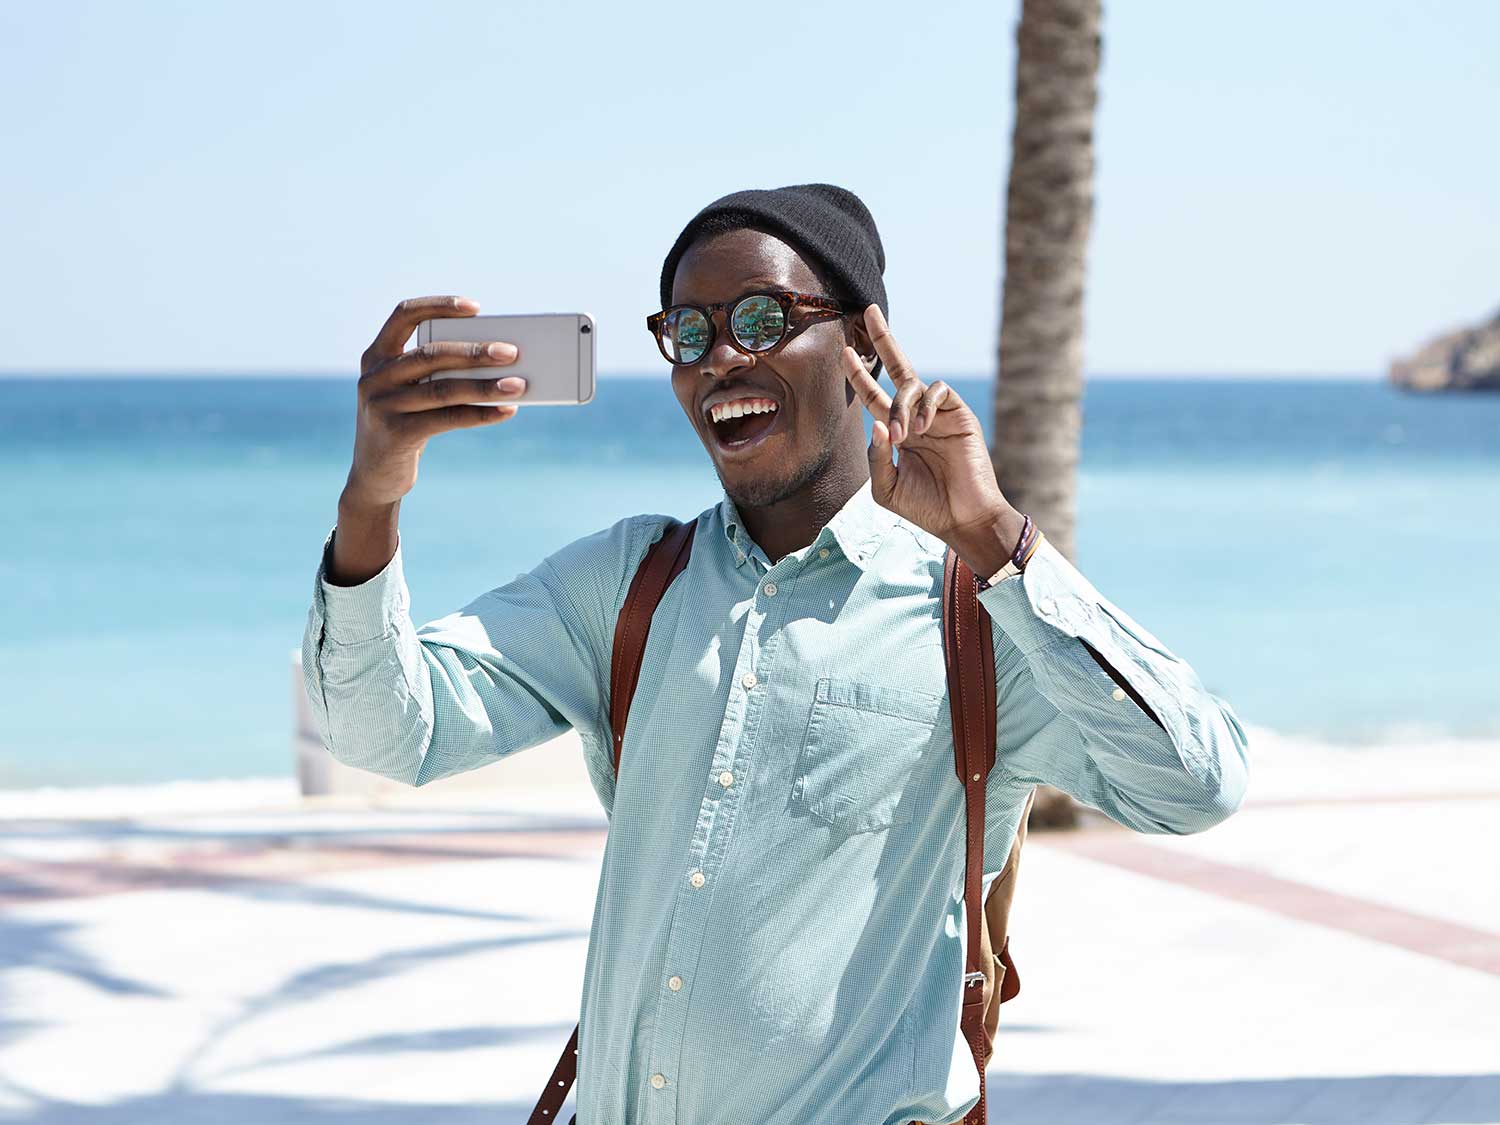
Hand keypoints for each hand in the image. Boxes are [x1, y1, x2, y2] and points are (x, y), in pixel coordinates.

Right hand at [343, 295, 527, 509]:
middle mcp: (374, 377)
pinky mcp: (397, 434)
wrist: (374, 476)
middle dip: (475, 352)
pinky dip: (481, 414)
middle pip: (431, 355)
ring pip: (443, 389)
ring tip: (518, 385)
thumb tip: (497, 361)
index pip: (404, 315)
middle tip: (511, 352)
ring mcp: (382, 405)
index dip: (439, 306)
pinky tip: (506, 411)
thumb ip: (435, 373)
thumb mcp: (409, 392)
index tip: (476, 307)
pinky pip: (448, 419)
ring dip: (485, 386)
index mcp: (376, 356)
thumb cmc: (404, 423)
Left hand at [841, 305, 1025, 575]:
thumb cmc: (926, 508)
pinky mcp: (960, 414)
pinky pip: (939, 391)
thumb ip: (876, 456)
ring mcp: (939, 413)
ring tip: (904, 437)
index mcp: (898, 432)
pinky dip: (925, 405)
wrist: (962, 519)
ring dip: (900, 407)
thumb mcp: (887, 487)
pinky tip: (922, 429)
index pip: (874, 395)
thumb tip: (877, 422)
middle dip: (883, 338)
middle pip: (898, 368)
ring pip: (912, 385)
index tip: (843, 351)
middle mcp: (917, 416)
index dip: (859, 374)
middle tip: (868, 310)